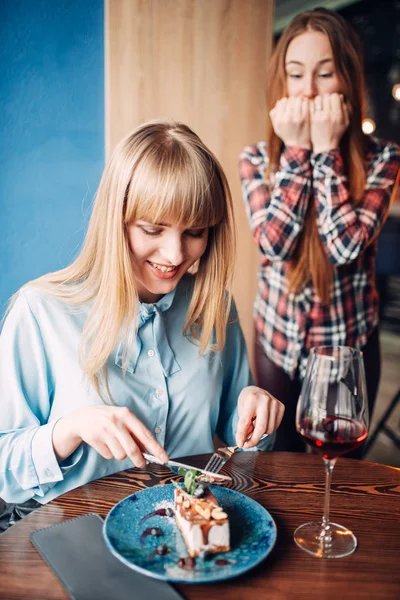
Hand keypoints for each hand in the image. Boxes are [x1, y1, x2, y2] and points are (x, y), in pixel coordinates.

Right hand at [52, 405, 167, 467]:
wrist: (83, 417)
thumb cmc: (109, 419)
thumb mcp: (123, 420)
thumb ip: (135, 433)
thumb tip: (149, 451)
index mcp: (126, 414)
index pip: (145, 434)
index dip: (156, 448)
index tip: (164, 458)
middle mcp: (116, 421)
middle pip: (132, 449)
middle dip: (139, 459)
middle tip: (142, 463)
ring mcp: (104, 430)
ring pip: (120, 454)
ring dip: (120, 454)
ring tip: (114, 443)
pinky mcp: (94, 439)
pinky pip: (108, 455)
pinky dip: (108, 453)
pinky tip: (104, 443)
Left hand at [236, 386, 284, 447]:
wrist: (256, 391)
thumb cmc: (247, 402)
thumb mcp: (241, 411)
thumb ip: (244, 425)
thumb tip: (245, 441)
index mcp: (251, 399)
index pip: (246, 421)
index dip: (242, 435)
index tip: (240, 443)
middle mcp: (265, 399)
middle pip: (261, 428)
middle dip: (254, 440)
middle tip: (247, 445)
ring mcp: (275, 403)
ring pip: (269, 429)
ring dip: (261, 433)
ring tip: (256, 425)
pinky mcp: (281, 407)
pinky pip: (275, 426)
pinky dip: (268, 429)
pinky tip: (264, 421)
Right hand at [269, 96, 310, 148]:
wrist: (298, 145)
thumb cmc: (286, 135)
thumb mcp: (277, 127)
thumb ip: (274, 115)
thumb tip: (278, 101)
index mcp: (279, 120)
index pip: (281, 103)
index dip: (284, 101)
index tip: (287, 102)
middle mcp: (287, 119)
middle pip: (289, 100)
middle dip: (292, 100)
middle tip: (294, 101)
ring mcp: (297, 118)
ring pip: (297, 100)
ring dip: (299, 100)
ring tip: (299, 102)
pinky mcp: (305, 118)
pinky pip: (305, 104)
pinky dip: (305, 102)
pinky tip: (305, 104)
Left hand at [310, 93, 349, 153]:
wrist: (325, 145)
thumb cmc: (337, 133)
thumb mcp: (346, 122)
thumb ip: (345, 109)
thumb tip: (340, 96)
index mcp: (338, 115)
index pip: (335, 96)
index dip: (334, 97)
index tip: (333, 101)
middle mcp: (329, 115)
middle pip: (326, 96)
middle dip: (327, 98)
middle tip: (326, 103)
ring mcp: (319, 117)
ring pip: (318, 99)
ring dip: (319, 100)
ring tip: (320, 105)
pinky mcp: (312, 119)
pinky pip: (311, 106)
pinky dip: (313, 105)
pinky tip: (315, 108)